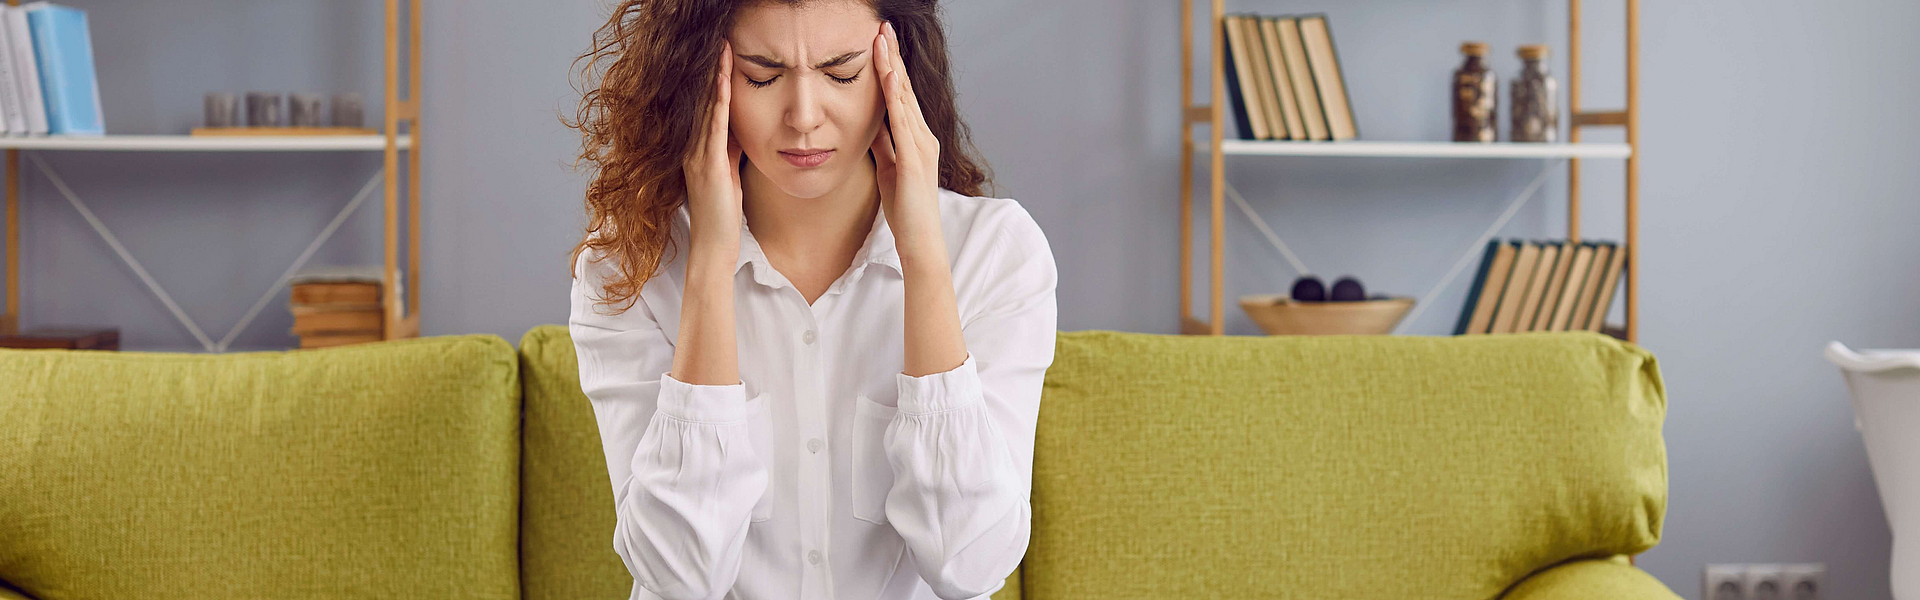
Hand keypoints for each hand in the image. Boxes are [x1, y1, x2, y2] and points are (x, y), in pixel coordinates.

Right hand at [684, 40, 744, 254]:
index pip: (704, 108)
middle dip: (711, 72)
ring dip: (715, 79)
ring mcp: (697, 156)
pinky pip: (715, 127)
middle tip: (719, 42)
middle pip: (702, 101)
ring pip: (707, 108)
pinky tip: (725, 82)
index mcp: (696, 150)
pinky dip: (720, 102)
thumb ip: (730, 149)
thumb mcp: (728, 173)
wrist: (714, 246)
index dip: (712, 81)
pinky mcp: (709, 166)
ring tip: (721, 51)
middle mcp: (692, 149)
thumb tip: (739, 128)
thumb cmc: (723, 213)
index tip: (721, 55)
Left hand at [869, 21, 941, 243]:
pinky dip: (895, 96)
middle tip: (883, 28)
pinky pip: (902, 121)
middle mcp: (924, 136)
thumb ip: (884, 143)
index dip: (891, 67)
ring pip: (904, 98)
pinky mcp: (914, 158)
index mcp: (917, 138)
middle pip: (905, 88)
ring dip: (893, 67)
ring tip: (883, 40)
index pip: (902, 95)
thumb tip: (871, 121)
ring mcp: (921, 145)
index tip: (880, 42)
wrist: (920, 239)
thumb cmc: (905, 208)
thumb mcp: (890, 167)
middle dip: (893, 57)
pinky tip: (888, 76)